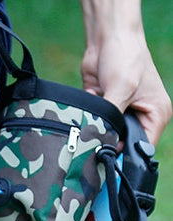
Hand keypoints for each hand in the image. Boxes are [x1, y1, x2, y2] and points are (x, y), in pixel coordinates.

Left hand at [81, 0, 170, 144]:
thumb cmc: (125, 57)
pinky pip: (93, 123)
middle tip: (93, 149)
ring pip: (106, 133)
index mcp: (156, 113)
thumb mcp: (121, 89)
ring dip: (96, 130)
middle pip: (124, 143)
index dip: (127, 156)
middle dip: (108, 143)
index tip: (108, 163)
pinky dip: (87, 119)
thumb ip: (112, 117)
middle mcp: (140, 115)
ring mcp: (121, 112)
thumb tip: (103, 139)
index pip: (144, 146)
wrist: (106, 38)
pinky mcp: (104, 107)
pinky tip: (83, 114)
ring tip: (87, 129)